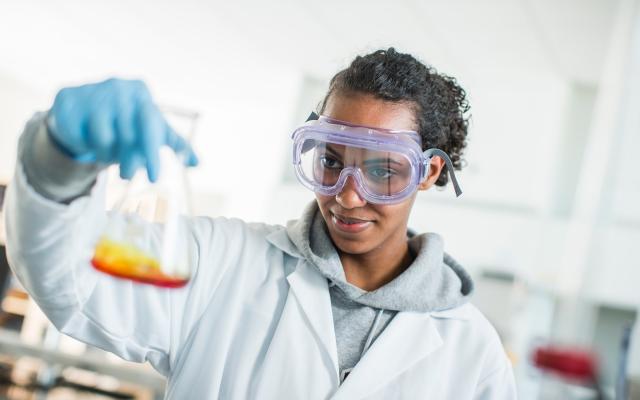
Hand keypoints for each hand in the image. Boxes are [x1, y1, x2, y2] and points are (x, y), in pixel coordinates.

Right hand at [47, 78, 197, 181]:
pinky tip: (86, 137)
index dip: (152, 154)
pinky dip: (84, 144)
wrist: (85, 106)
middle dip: (130, 162)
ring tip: (107, 150)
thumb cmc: (127, 121)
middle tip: (129, 175)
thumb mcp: (153, 129)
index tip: (155, 178)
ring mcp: (91, 90)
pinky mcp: (67, 99)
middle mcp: (117, 86)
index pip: (150, 126)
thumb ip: (176, 144)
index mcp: (141, 92)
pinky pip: (79, 136)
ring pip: (103, 140)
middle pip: (126, 136)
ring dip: (106, 155)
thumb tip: (198, 163)